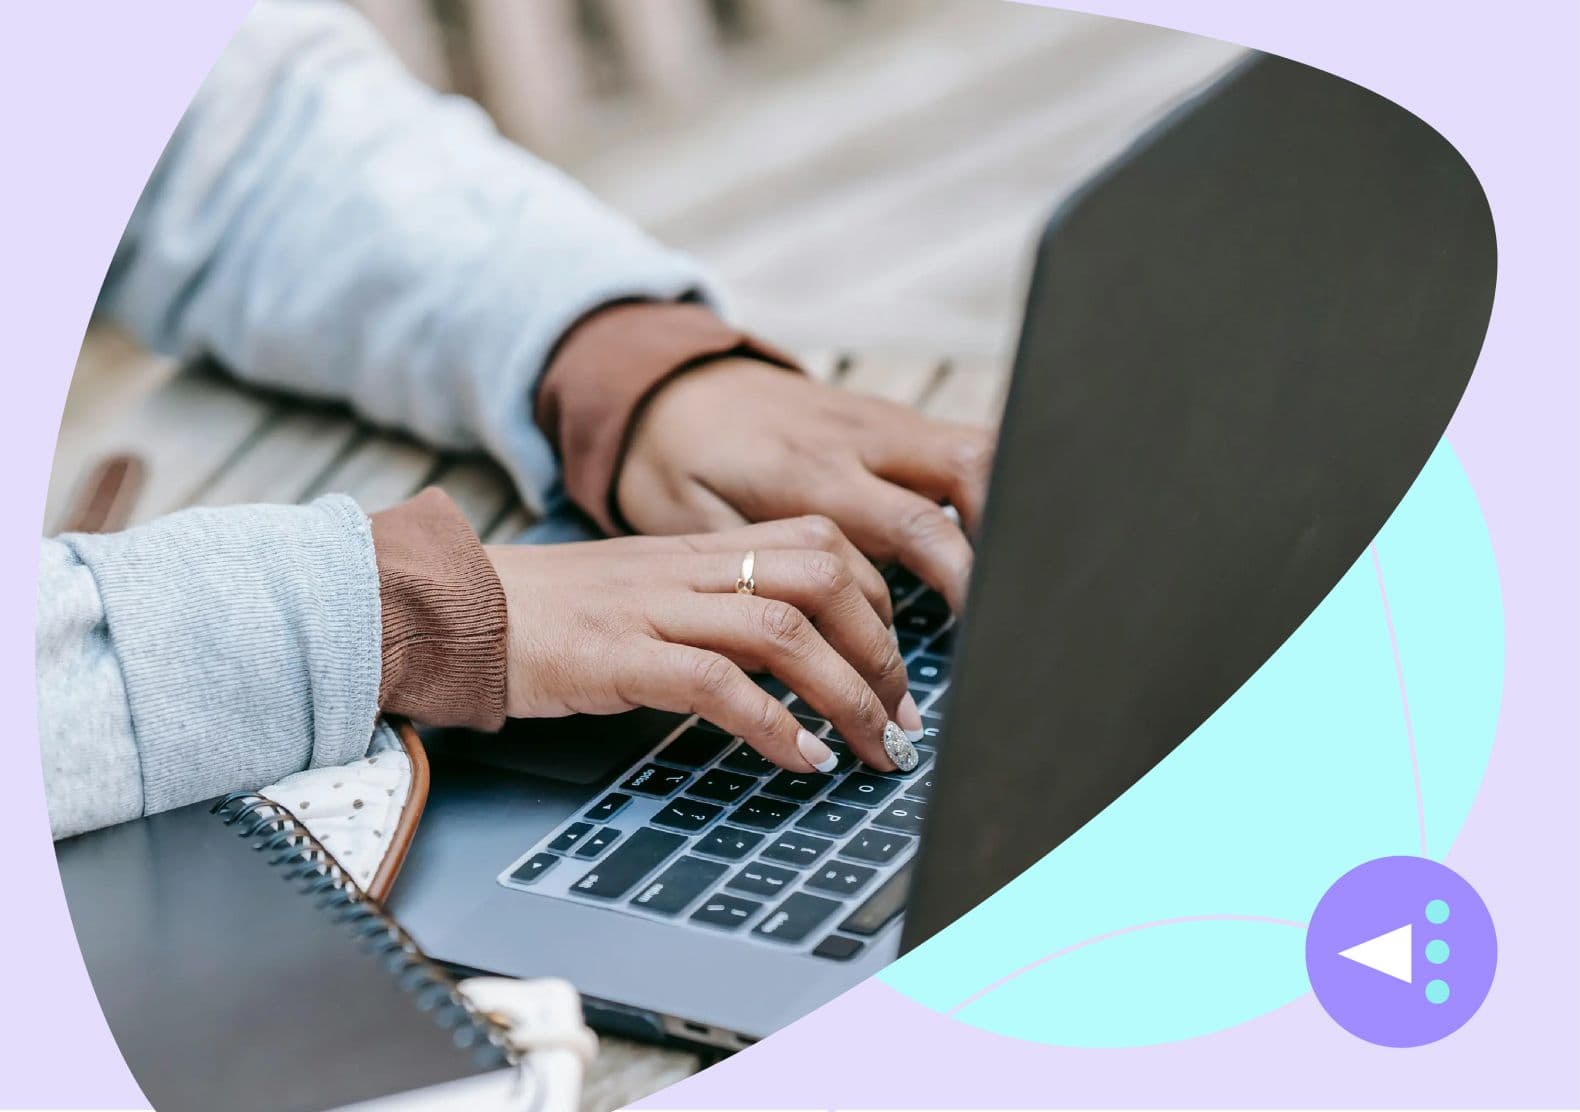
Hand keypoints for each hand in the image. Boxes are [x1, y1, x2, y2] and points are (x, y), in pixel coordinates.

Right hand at [486, 517, 921, 771]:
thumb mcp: (646, 589)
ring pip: (784, 631)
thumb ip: (714, 603)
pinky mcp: (614, 655)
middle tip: (903, 717)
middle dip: (881, 652)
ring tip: (872, 746)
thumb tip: (793, 653)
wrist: (452, 608)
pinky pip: (715, 683)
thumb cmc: (549, 612)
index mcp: (699, 548)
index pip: (821, 544)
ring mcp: (651, 608)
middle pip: (821, 578)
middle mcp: (686, 568)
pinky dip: (774, 726)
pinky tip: (802, 758)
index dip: (877, 602)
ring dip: (847, 695)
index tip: (897, 665)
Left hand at [617, 359, 993, 611]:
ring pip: (976, 449)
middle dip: (996, 545)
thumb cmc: (672, 463)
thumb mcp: (688, 524)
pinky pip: (956, 444)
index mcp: (810, 473)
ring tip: (1000, 582)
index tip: (964, 642)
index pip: (912, 527)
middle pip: (968, 473)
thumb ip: (755, 570)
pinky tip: (984, 539)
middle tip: (993, 616)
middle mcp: (858, 440)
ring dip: (1002, 511)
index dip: (958, 583)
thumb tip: (803, 641)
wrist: (669, 387)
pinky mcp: (887, 418)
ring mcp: (879, 422)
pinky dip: (982, 490)